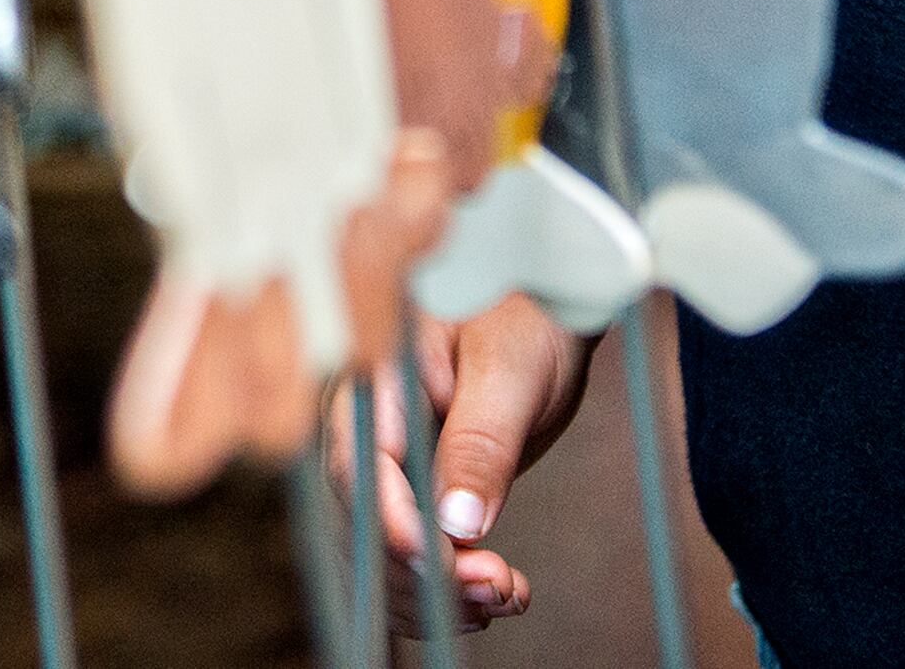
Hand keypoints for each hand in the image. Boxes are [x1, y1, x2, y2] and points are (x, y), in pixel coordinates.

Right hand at [336, 297, 593, 633]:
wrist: (542, 306)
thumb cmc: (525, 314)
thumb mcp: (510, 370)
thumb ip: (481, 441)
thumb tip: (457, 522)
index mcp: (375, 382)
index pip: (362, 470)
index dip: (396, 528)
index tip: (446, 566)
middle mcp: (366, 427)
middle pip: (364, 524)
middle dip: (426, 572)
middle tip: (500, 588)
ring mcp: (385, 461)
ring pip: (382, 552)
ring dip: (437, 593)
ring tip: (508, 595)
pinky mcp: (411, 488)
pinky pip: (406, 554)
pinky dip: (442, 590)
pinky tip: (490, 597)